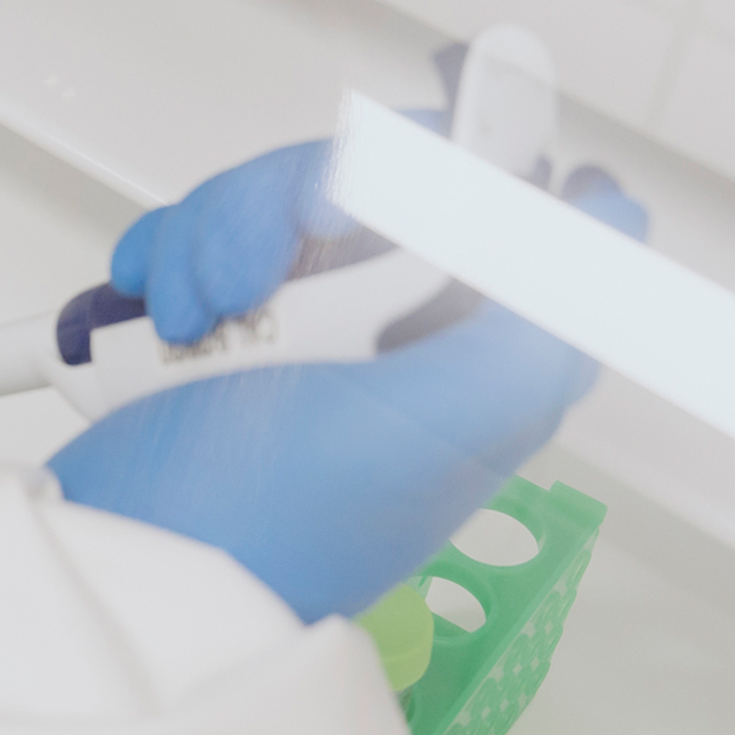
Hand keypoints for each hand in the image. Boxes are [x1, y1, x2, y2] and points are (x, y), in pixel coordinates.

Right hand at [51, 153, 647, 620]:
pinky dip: (168, 255)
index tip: (345, 206)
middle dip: (280, 211)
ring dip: (210, 242)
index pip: (484, 193)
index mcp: (467, 351)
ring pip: (272, 196)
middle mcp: (392, 329)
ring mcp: (303, 323)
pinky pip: (202, 232)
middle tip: (250, 287)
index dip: (419, 170)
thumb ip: (535, 329)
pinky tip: (156, 308)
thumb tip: (606, 213)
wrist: (129, 563)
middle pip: (362, 174)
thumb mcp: (429, 432)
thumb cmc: (264, 521)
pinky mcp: (222, 321)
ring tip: (188, 323)